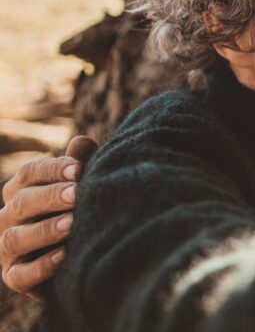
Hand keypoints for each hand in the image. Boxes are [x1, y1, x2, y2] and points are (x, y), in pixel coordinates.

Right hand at [0, 136, 96, 298]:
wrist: (80, 258)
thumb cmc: (79, 212)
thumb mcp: (80, 188)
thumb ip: (79, 166)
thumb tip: (82, 141)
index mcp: (20, 192)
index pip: (29, 174)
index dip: (52, 169)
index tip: (79, 168)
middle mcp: (8, 218)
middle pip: (22, 202)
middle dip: (50, 197)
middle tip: (78, 194)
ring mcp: (6, 249)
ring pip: (15, 238)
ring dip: (45, 230)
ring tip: (72, 224)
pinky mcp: (14, 277)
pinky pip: (20, 275)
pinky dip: (41, 266)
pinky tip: (64, 256)